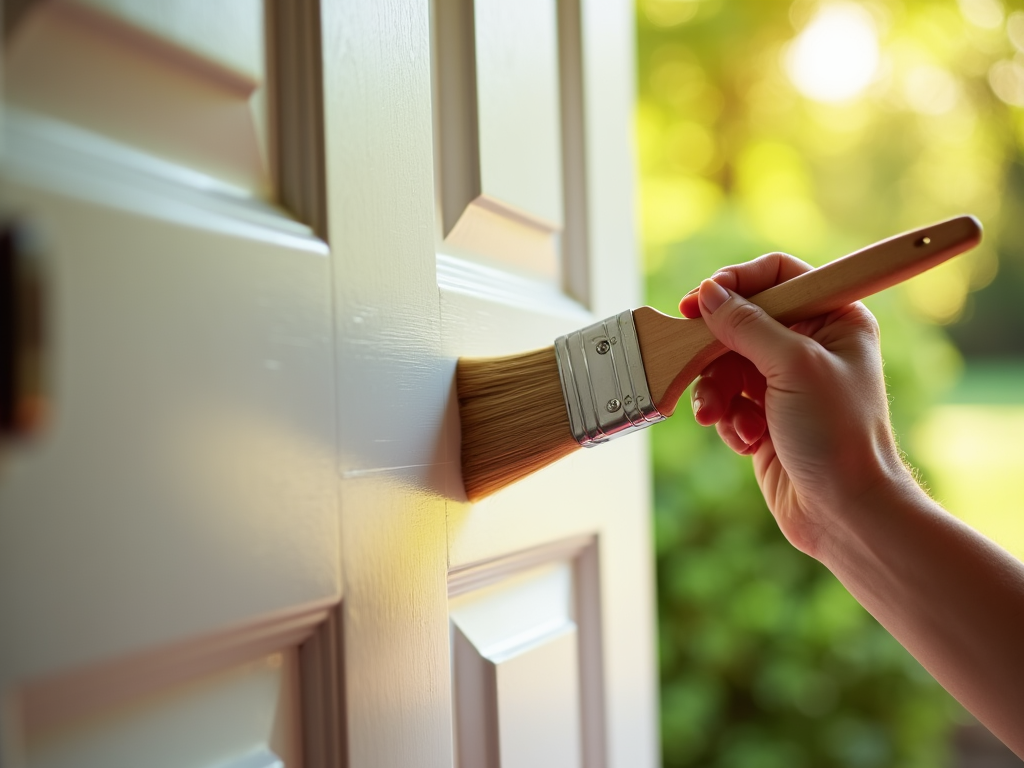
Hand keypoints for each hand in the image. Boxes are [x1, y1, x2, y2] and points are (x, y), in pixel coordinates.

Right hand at [679, 253, 912, 558]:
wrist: (845, 512)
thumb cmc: (837, 434)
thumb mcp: (793, 366)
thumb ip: (747, 325)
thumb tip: (710, 294)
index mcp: (834, 319)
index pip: (779, 276)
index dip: (738, 282)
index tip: (701, 299)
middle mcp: (811, 345)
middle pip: (742, 322)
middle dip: (717, 350)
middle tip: (691, 357)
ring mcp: (786, 383)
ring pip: (726, 364)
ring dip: (716, 391)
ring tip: (719, 417)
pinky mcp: (765, 417)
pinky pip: (726, 401)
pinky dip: (727, 419)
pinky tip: (745, 441)